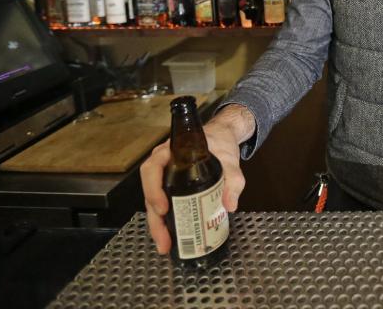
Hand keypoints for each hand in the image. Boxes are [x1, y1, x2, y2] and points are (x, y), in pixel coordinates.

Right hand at [140, 104, 255, 254]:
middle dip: (155, 219)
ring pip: (154, 201)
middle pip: (149, 192)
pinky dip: (166, 220)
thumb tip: (230, 206)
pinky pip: (163, 203)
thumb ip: (233, 180)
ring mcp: (165, 176)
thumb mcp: (230, 159)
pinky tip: (172, 236)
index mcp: (171, 151)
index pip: (152, 169)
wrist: (222, 137)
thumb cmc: (221, 143)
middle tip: (163, 240)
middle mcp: (163, 164)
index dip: (153, 190)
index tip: (164, 208)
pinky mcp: (171, 186)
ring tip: (166, 245)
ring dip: (158, 224)